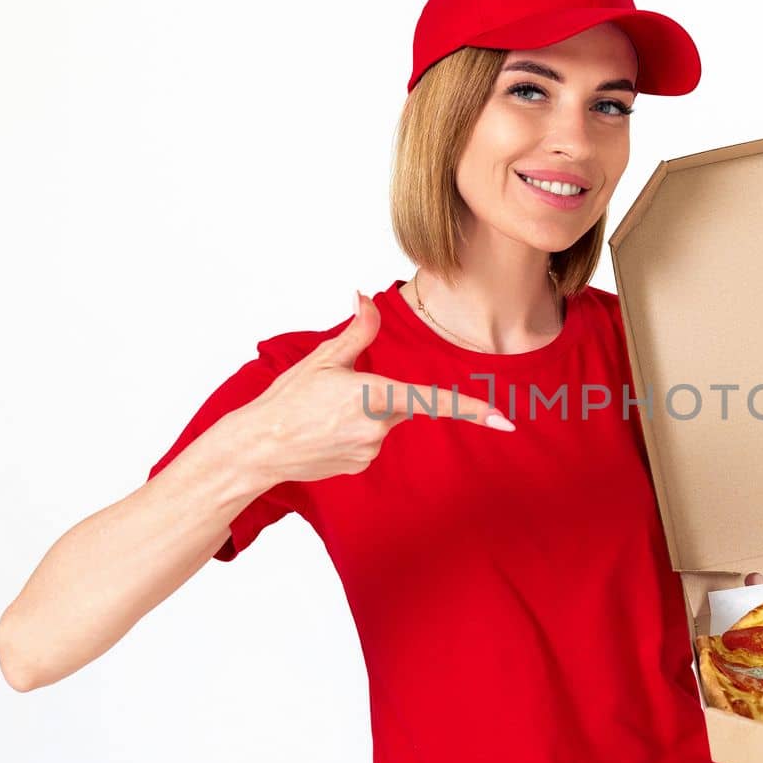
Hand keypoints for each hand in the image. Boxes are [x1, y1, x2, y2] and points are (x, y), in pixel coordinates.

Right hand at [234, 290, 514, 482]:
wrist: (257, 448)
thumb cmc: (286, 401)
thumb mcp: (322, 359)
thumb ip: (357, 332)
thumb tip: (367, 297)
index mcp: (374, 395)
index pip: (433, 401)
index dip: (473, 410)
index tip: (504, 421)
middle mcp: (377, 427)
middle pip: (398, 402)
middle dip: (376, 394)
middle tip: (330, 397)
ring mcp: (369, 450)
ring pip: (382, 423)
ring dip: (361, 415)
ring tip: (320, 416)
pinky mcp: (360, 465)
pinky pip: (367, 442)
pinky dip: (351, 434)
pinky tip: (322, 434)